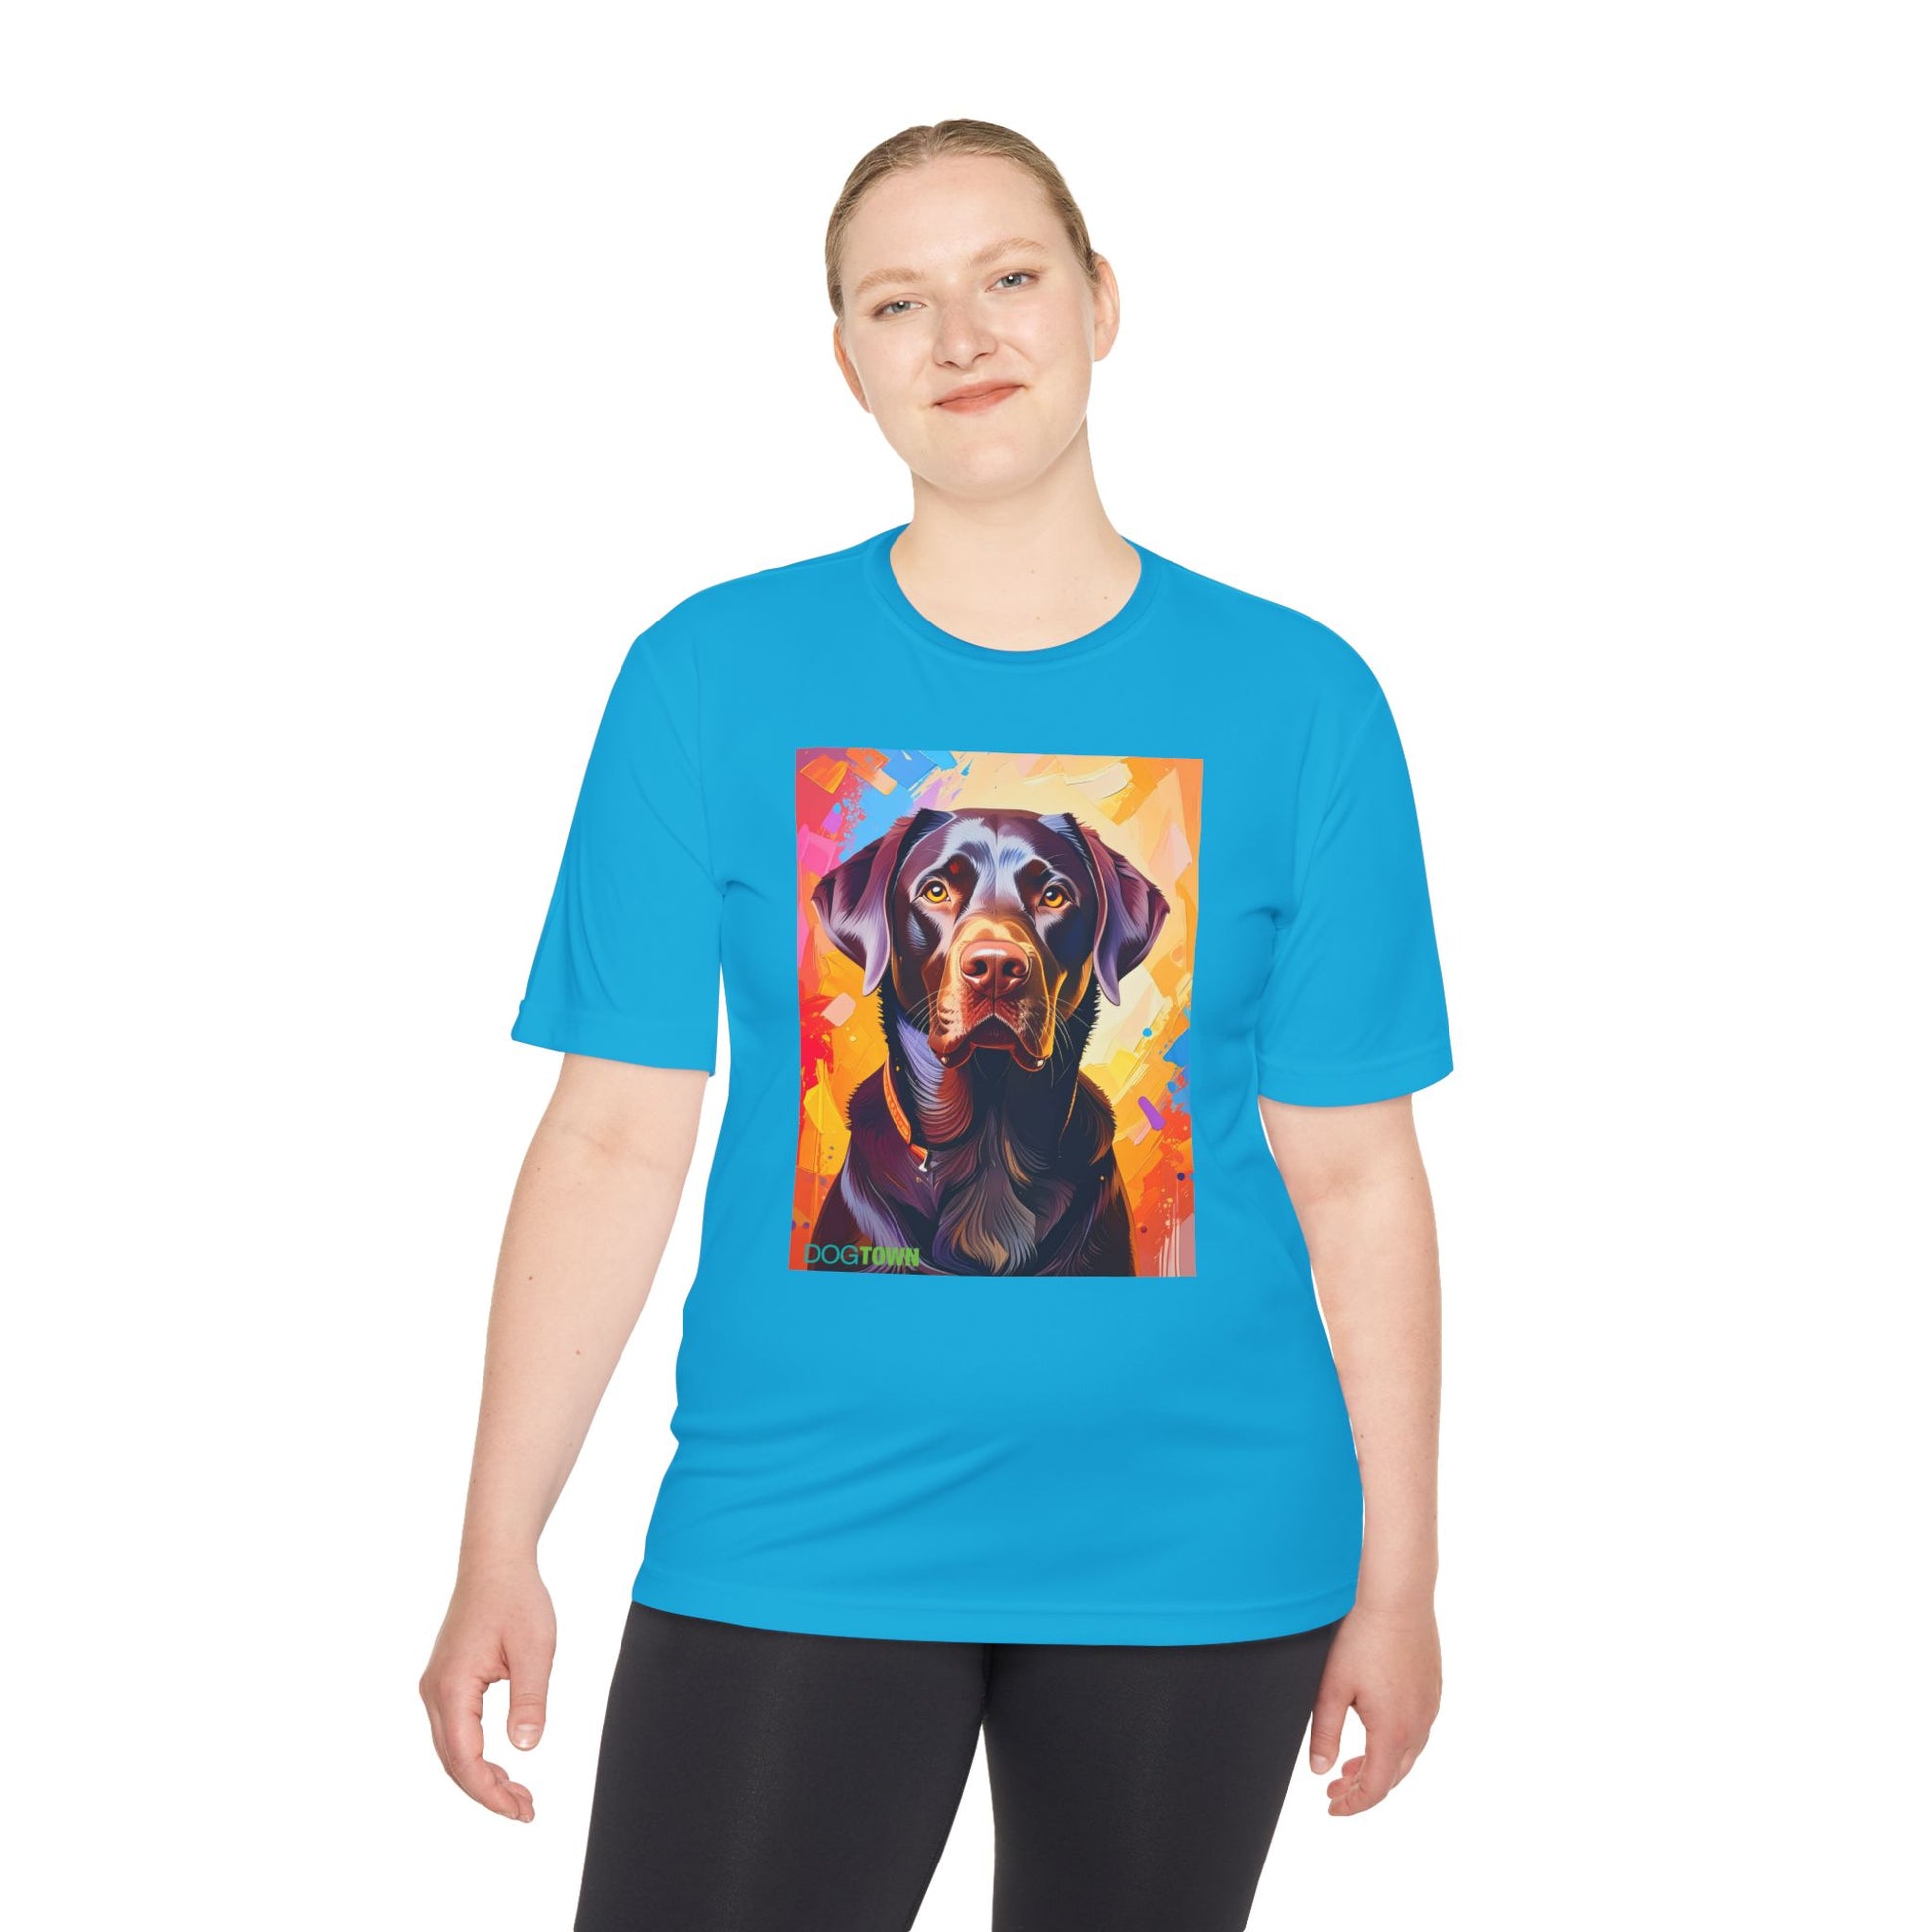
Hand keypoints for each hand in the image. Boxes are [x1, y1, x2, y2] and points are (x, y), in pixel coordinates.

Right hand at [419, 1559, 556, 1820]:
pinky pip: (454, 1731)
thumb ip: (530, 1699)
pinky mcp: (444, 1681)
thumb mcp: (535, 1649)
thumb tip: (526, 1748)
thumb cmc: (516, 1599)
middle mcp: (434, 1691)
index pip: (464, 1759)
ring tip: (518, 1795)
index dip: (489, 1793)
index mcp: (452, 1687)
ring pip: (451, 1749)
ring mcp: (435, 1686)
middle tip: (526, 1810)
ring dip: (481, 1777)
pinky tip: (501, 1766)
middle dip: (487, 1792)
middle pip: (453, 1761)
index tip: (520, 1810)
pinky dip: (475, 1755)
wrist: (494, 1562)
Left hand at [1307, 1597, 1439, 1815]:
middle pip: (1394, 1775)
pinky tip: (1376, 1729)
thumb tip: (1319, 1771)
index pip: (1376, 1787)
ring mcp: (1430, 1706)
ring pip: (1407, 1753)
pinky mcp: (1432, 1688)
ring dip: (1380, 1765)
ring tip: (1351, 1765)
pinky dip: (1394, 1743)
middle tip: (1335, 1789)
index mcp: (1393, 1732)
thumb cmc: (1362, 1638)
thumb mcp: (1333, 1687)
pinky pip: (1416, 1729)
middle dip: (1364, 1787)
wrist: (1398, 1598)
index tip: (1332, 1806)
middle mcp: (1419, 1725)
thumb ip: (1324, 1732)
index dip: (1353, 1804)